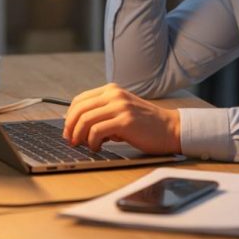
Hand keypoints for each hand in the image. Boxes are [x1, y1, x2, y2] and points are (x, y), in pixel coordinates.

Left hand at [62, 83, 181, 153]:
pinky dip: (92, 142)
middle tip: (71, 141)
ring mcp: (120, 106)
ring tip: (85, 145)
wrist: (170, 128)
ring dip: (80, 136)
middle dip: (70, 128)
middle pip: (79, 109)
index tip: (68, 130)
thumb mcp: (121, 111)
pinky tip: (98, 147)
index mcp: (111, 90)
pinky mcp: (125, 121)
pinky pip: (97, 131)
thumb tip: (77, 127)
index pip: (80, 100)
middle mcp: (114, 95)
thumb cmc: (145, 124)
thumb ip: (103, 114)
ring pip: (85, 120)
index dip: (70, 117)